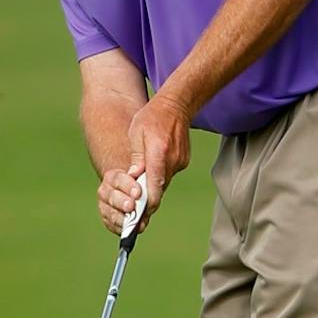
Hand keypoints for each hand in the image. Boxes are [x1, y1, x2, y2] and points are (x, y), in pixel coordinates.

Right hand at [96, 167, 147, 236]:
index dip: (128, 186)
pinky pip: (113, 225)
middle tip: (132, 206)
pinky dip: (121, 228)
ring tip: (133, 222)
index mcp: (114, 176)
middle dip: (122, 202)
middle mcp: (106, 191)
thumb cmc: (142, 173)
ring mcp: (107, 206)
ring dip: (121, 218)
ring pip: (111, 213)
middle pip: (112, 198)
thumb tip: (138, 169)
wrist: (137, 187)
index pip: (118, 179)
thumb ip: (140, 161)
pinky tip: (131, 229)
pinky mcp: (111, 219)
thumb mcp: (142, 162)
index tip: (138, 192)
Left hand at [126, 95, 192, 218]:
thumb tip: (133, 178)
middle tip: (134, 207)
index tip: (141, 212)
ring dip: (152, 185)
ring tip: (139, 187)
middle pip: (160, 186)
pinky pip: (168, 174)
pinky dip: (159, 176)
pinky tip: (151, 169)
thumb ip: (136, 158)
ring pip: (164, 181)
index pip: (155, 183)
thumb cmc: (151, 118)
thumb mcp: (136, 134)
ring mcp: (180, 161)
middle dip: (147, 197)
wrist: (176, 106)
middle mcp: (173, 159)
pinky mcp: (183, 161)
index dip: (149, 201)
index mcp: (159, 151)